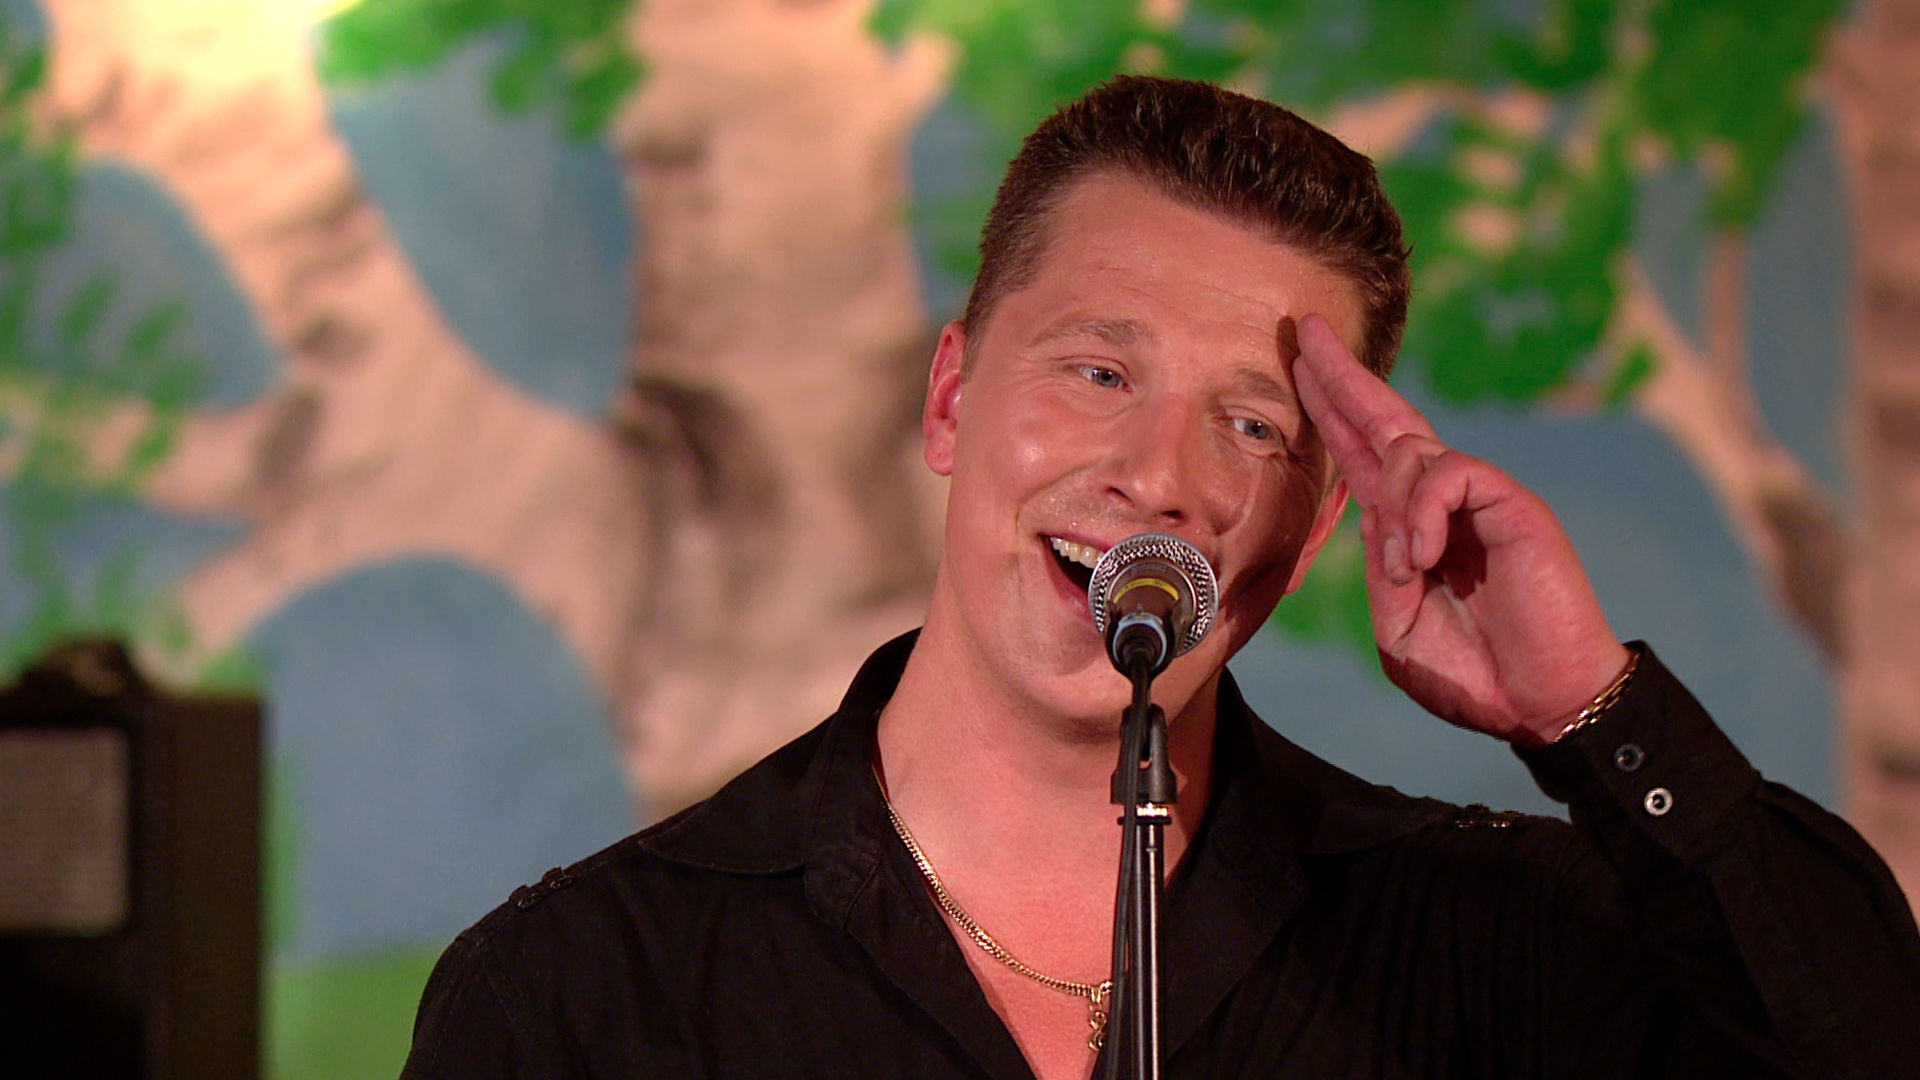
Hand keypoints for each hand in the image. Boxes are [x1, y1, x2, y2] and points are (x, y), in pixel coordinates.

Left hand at [1290, 314, 1630, 744]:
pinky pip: (1449, 473)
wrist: (1544, 702)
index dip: (1332, 410)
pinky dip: (1423, 513)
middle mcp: (1444, 502)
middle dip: (1342, 375)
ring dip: (1393, 513)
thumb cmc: (1478, 673)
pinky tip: (1422, 560)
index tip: (1300, 367)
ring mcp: (1480, 497)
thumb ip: (1381, 571)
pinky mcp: (1511, 501)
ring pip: (1409, 454)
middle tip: (1303, 330)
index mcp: (1411, 529)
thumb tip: (1372, 514)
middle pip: (1386, 419)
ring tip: (1403, 572)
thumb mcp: (1401, 628)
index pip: (1364, 453)